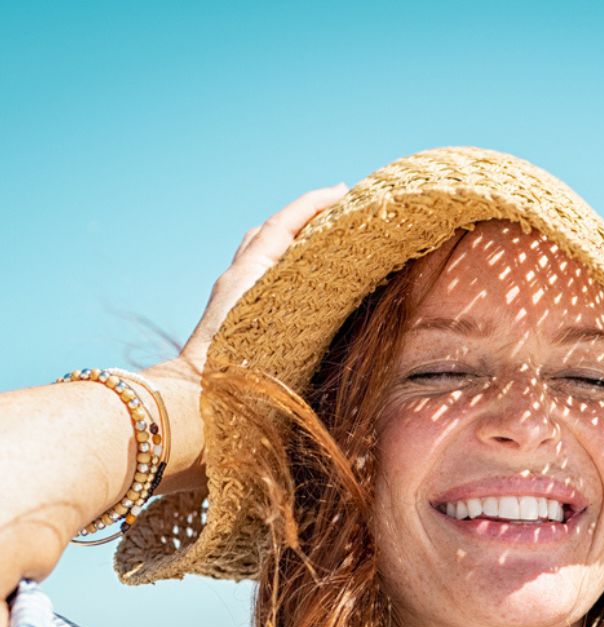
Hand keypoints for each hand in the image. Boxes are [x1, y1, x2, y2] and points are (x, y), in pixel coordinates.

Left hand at [174, 182, 349, 376]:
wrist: (197, 396)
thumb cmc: (235, 368)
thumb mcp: (268, 318)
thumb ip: (291, 293)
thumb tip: (319, 261)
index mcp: (250, 273)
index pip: (282, 225)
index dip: (313, 204)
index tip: (343, 191)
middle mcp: (239, 277)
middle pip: (269, 231)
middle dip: (303, 216)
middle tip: (338, 212)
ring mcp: (233, 295)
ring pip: (262, 252)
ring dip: (291, 240)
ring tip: (325, 242)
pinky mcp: (233, 315)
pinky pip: (261, 276)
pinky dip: (283, 266)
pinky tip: (303, 281)